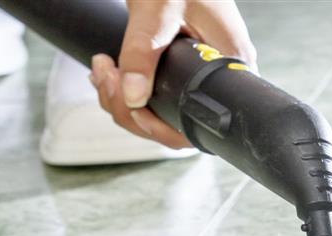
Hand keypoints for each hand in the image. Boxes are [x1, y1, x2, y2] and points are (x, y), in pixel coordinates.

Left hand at [88, 0, 256, 148]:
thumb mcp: (156, 10)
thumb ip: (143, 52)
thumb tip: (133, 97)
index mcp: (228, 63)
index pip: (202, 122)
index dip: (163, 128)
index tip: (133, 106)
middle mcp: (218, 75)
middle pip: (176, 125)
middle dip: (132, 113)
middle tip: (106, 79)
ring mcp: (200, 74)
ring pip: (160, 114)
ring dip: (121, 100)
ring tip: (102, 69)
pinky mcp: (182, 69)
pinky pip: (153, 96)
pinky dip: (124, 91)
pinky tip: (109, 71)